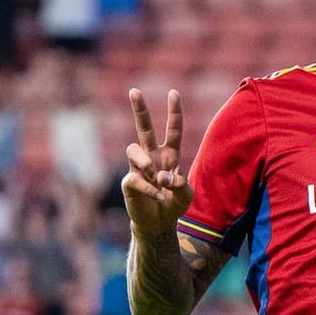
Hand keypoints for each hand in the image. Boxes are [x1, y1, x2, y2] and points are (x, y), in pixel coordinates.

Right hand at [121, 88, 191, 236]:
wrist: (158, 223)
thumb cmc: (174, 204)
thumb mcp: (185, 196)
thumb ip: (181, 186)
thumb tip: (165, 177)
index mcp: (170, 155)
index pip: (172, 129)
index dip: (174, 112)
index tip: (174, 93)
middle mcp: (152, 156)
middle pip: (144, 128)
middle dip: (140, 110)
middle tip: (134, 91)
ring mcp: (139, 168)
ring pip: (133, 149)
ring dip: (146, 162)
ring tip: (156, 177)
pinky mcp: (130, 182)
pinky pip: (135, 178)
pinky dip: (149, 188)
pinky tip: (158, 196)